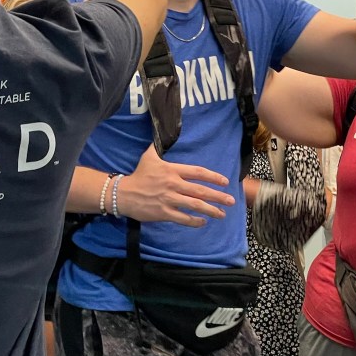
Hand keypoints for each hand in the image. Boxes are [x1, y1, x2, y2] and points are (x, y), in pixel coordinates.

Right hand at [118, 144, 234, 226]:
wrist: (124, 194)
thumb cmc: (139, 175)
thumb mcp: (149, 156)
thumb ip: (158, 146)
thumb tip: (163, 133)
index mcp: (172, 170)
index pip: (197, 172)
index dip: (213, 177)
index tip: (225, 182)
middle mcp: (173, 184)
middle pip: (200, 191)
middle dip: (218, 196)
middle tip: (231, 201)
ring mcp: (169, 199)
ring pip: (194, 205)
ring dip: (211, 210)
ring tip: (222, 214)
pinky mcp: (164, 213)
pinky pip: (183, 218)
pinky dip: (194, 221)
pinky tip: (203, 221)